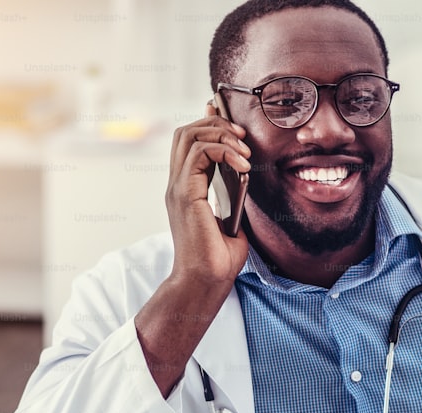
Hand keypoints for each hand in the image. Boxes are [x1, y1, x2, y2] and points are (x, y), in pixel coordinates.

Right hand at [164, 102, 252, 287]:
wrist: (206, 282)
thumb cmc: (218, 261)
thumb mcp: (232, 222)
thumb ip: (233, 199)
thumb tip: (244, 180)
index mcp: (185, 190)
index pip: (188, 143)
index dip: (208, 124)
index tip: (232, 120)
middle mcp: (176, 185)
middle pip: (185, 132)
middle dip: (216, 124)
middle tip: (243, 137)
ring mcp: (178, 188)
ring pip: (190, 135)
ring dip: (222, 135)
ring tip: (245, 152)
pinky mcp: (186, 194)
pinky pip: (200, 153)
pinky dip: (224, 151)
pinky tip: (243, 165)